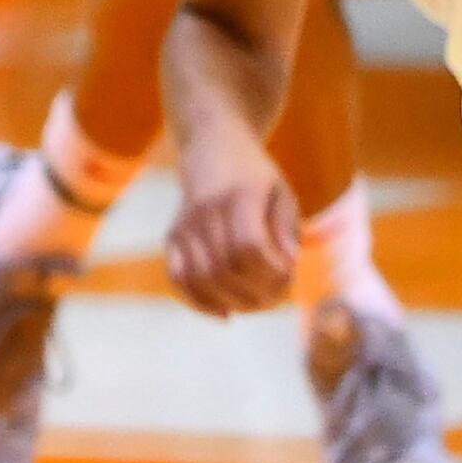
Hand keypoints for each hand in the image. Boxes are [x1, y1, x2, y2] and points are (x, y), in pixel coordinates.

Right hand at [165, 150, 300, 316]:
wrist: (212, 150)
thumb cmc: (256, 177)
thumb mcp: (282, 194)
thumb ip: (287, 230)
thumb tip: (286, 266)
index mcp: (239, 194)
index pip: (249, 246)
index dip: (271, 271)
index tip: (289, 275)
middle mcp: (206, 211)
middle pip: (226, 267)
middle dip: (256, 292)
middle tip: (276, 298)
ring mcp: (185, 225)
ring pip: (201, 278)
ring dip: (232, 301)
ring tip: (255, 304)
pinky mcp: (172, 238)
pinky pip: (179, 278)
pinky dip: (200, 303)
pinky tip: (224, 313)